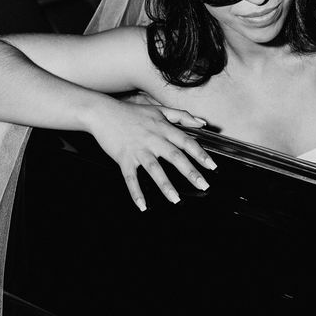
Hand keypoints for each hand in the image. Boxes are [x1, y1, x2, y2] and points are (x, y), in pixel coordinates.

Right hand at [90, 99, 216, 210]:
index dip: (200, 154)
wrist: (102, 112)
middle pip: (175, 156)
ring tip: (176, 199)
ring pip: (154, 169)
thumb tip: (202, 122)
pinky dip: (136, 192)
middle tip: (204, 186)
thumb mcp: (158, 109)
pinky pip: (130, 178)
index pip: (186, 141)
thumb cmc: (131, 112)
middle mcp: (153, 139)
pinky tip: (142, 206)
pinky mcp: (123, 158)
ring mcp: (138, 149)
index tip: (212, 167)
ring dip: (165, 185)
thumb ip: (181, 116)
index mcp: (163, 128)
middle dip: (190, 172)